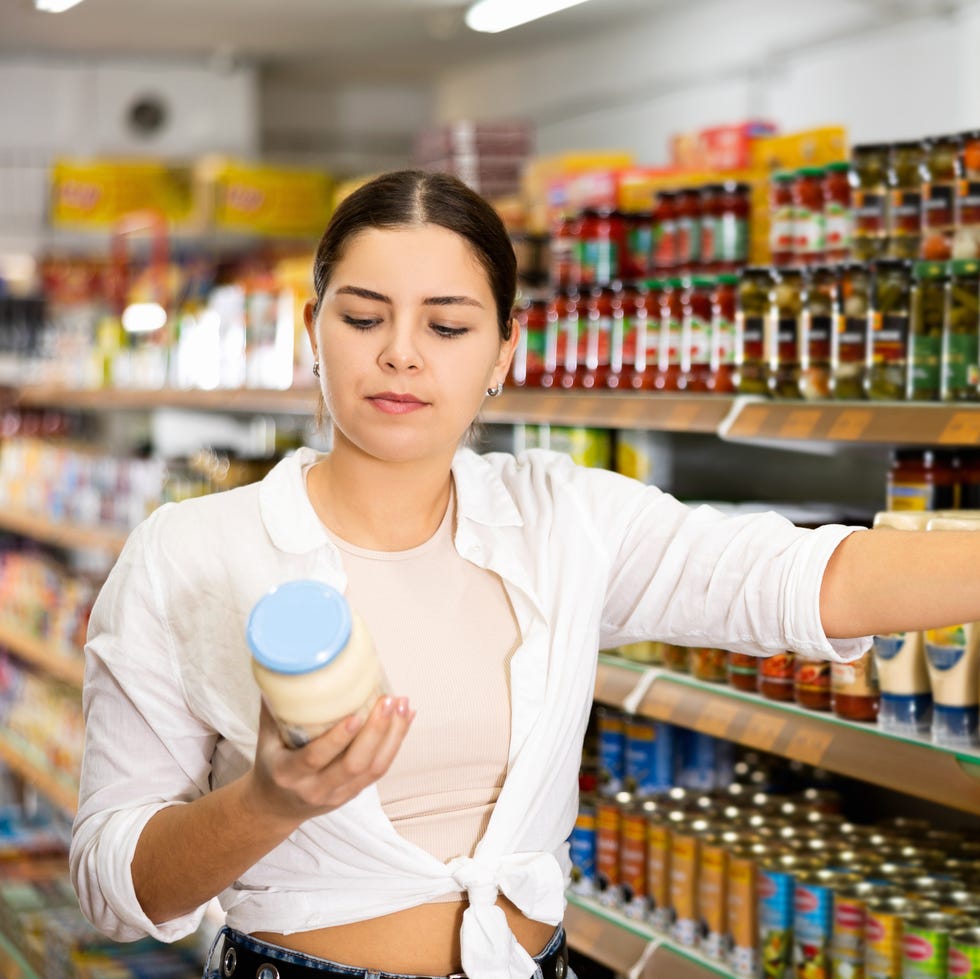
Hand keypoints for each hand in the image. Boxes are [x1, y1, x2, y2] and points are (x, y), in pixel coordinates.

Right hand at [247, 695, 414, 825]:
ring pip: (374, 768)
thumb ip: (273, 707)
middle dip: (375, 731)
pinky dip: (396, 742)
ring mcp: (338, 794)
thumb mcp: (265, 740)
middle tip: (389, 700)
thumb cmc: (271, 764)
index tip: (356, 714)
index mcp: (289, 774)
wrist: (275, 807)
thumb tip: (279, 666)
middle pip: (354, 764)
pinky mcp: (355, 793)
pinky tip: (406, 718)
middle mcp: (315, 788)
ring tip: (403, 705)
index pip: (316, 757)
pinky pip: (380, 769)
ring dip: (393, 735)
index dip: (338, 738)